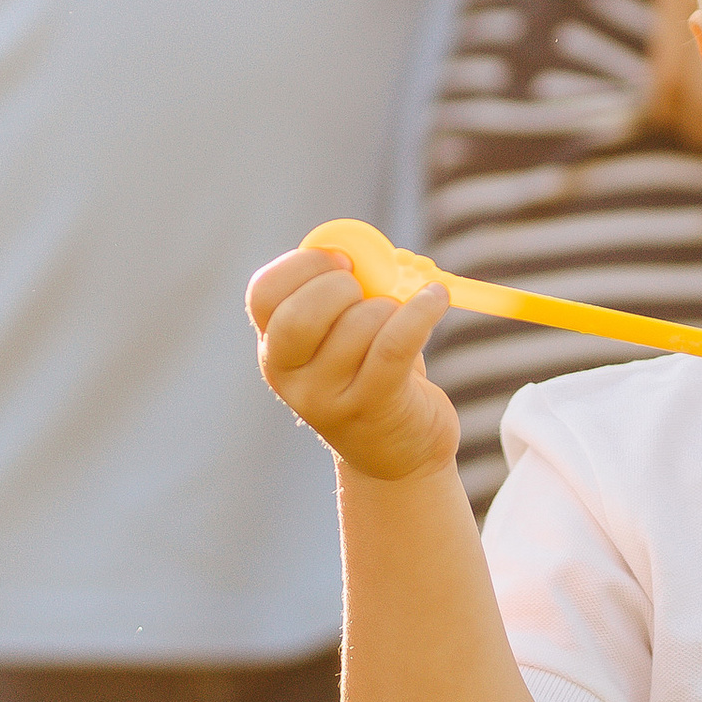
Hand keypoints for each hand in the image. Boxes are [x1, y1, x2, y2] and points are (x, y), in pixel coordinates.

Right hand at [248, 245, 461, 481]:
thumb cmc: (372, 374)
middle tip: (368, 291)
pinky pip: (396, 344)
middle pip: (301, 314)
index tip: (342, 260)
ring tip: (401, 318)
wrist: (398, 454)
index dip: (304, 266)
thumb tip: (365, 248)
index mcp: (274, 348)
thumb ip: (344, 289)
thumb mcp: (343, 334)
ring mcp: (327, 399)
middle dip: (343, 286)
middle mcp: (290, 377)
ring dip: (392, 307)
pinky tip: (437, 299)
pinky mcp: (372, 407)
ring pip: (360, 324)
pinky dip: (422, 311)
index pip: (265, 294)